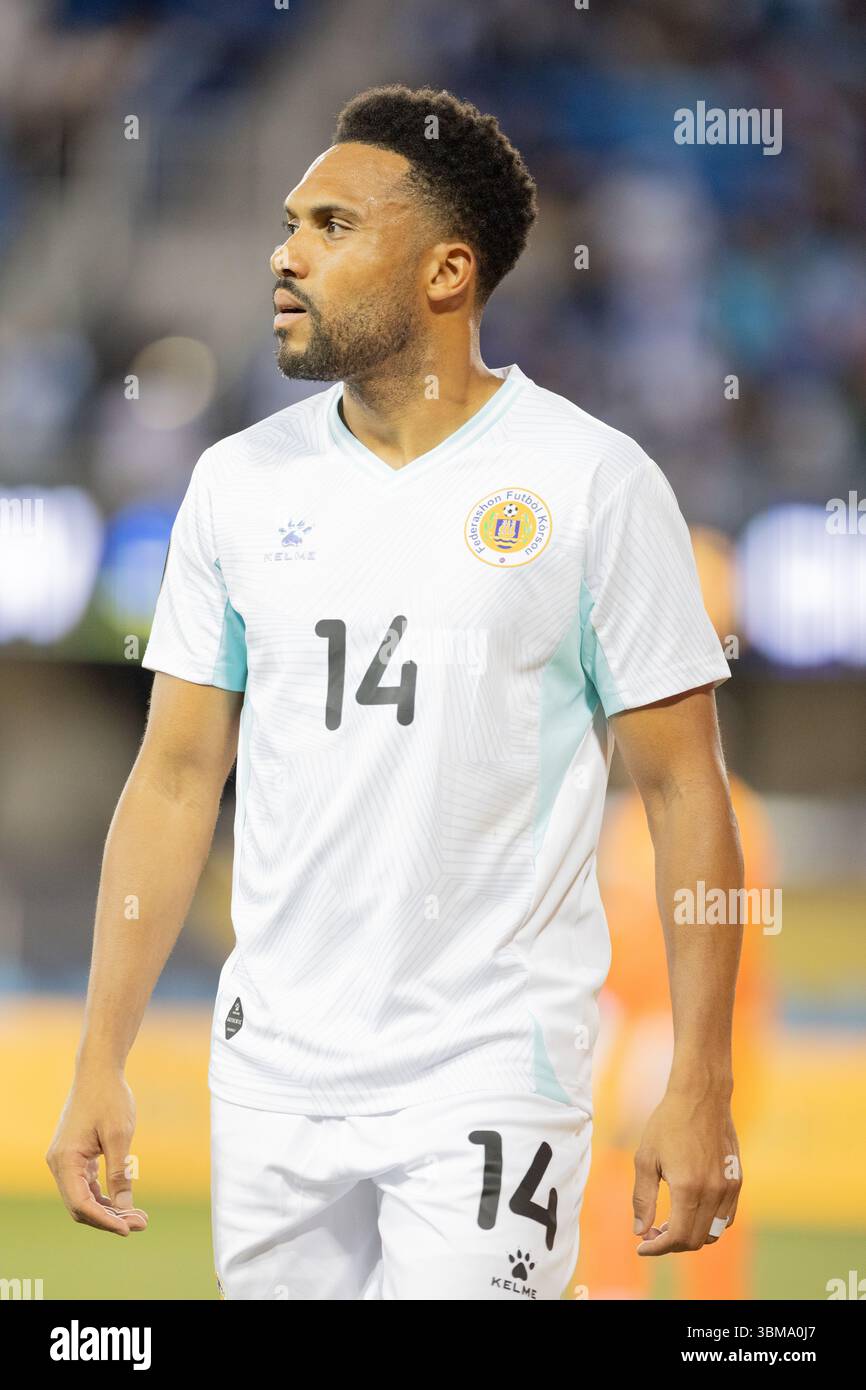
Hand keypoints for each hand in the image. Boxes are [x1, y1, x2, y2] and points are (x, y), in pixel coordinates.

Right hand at [46, 1066, 147, 1235]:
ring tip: (139, 1216)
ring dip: (108, 1209)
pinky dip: (103, 1196)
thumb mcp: (120, 1136)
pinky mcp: (73, 1156)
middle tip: (141, 1223)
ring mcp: (64, 1161)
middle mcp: (58, 1164)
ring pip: (83, 1198)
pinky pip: (85, 1185)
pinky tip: (125, 1201)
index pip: (81, 1204)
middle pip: (80, 1206)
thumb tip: (125, 1208)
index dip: (105, 1220)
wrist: (98, 1071)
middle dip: (109, 1218)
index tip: (129, 1229)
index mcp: (65, 1160)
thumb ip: (120, 1172)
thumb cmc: (109, 1098)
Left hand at [632, 1088, 740, 1254]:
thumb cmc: (668, 1123)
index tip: (642, 1246)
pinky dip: (708, 1224)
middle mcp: (713, 1192)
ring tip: (669, 1222)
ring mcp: (729, 1188)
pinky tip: (690, 1211)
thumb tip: (640, 1231)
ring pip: (713, 1233)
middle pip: (695, 1240)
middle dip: (671, 1244)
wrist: (701, 1097)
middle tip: (652, 1232)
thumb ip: (643, 1198)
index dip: (657, 1248)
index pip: (677, 1237)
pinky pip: (726, 1218)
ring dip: (690, 1236)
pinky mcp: (737, 1181)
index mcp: (688, 1188)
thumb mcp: (646, 1158)